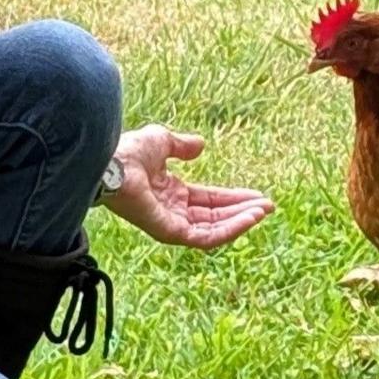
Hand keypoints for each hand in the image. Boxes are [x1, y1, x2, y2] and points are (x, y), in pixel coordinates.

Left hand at [99, 126, 274, 251]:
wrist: (111, 162)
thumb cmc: (128, 151)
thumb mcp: (162, 141)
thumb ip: (182, 146)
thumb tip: (201, 145)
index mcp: (169, 194)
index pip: (208, 201)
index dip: (232, 198)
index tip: (256, 195)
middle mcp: (171, 212)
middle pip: (214, 216)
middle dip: (242, 211)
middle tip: (268, 206)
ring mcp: (171, 225)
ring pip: (214, 229)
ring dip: (240, 221)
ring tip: (263, 211)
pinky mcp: (171, 233)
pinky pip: (206, 236)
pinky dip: (229, 228)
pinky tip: (248, 217)